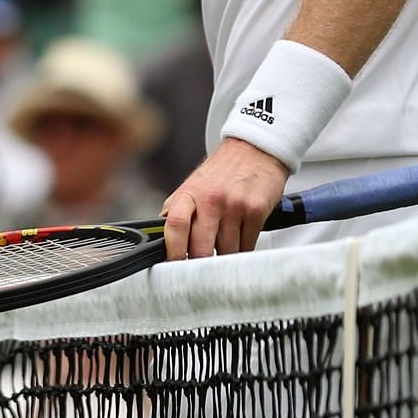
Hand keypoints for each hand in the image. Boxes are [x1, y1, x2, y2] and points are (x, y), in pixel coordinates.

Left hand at [161, 137, 289, 260]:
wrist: (254, 149)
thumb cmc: (221, 172)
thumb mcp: (192, 186)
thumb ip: (177, 210)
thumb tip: (161, 239)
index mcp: (189, 193)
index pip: (175, 225)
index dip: (173, 251)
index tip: (174, 266)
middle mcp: (211, 199)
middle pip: (200, 248)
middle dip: (200, 264)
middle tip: (200, 267)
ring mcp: (234, 206)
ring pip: (226, 252)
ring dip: (224, 256)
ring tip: (223, 243)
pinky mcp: (256, 212)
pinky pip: (247, 247)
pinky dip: (242, 250)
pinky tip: (240, 237)